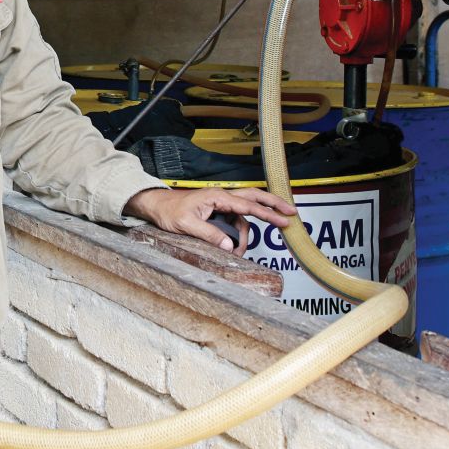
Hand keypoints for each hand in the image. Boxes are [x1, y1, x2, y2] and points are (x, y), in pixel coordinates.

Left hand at [124, 187, 294, 255]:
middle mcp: (222, 197)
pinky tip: (236, 245)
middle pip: (254, 198)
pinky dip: (240, 231)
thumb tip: (229, 245)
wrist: (156, 206)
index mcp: (217, 197)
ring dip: (249, 231)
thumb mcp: (186, 226)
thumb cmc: (169, 212)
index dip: (268, 213)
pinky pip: (235, 219)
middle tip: (292, 213)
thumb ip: (209, 235)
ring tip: (242, 251)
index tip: (285, 220)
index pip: (248, 205)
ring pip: (245, 213)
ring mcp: (220, 203)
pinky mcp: (217, 210)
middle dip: (274, 205)